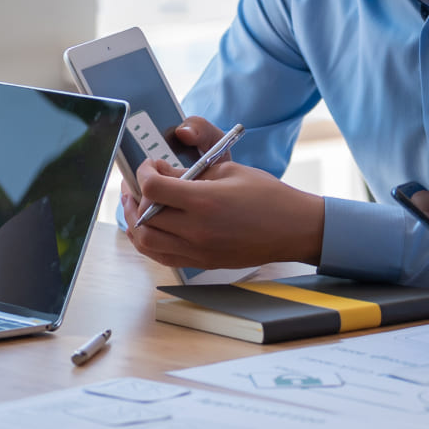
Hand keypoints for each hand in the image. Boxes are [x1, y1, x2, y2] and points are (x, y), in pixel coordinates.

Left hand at [127, 158, 323, 268]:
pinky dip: (148, 241)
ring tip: (138, 205)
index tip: (150, 165)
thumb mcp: (228, 171)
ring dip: (135, 221)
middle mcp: (196, 229)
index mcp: (204, 201)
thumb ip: (190, 173)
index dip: (144, 172)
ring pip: (145, 241)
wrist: (292, 229)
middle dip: (135, 195)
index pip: (153, 188)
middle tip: (137, 183)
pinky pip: (160, 256)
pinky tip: (151, 226)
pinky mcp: (201, 262)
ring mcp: (197, 250)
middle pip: (143, 216)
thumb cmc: (267, 196)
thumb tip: (161, 173)